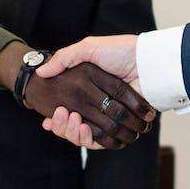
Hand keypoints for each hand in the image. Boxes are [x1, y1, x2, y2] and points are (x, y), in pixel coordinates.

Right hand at [23, 59, 154, 149]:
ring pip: (85, 136)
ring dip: (73, 133)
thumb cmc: (120, 51)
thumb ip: (65, 58)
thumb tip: (41, 72)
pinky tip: (82, 128)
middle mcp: (98, 106)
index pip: (67, 111)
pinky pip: (103, 140)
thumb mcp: (89, 48)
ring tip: (73, 120)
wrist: (148, 61)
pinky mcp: (123, 126)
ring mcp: (110, 117)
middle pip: (73, 127)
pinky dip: (90, 139)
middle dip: (63, 126)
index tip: (47, 116)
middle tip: (61, 115)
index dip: (57, 117)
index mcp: (88, 91)